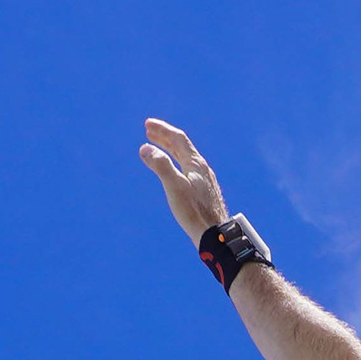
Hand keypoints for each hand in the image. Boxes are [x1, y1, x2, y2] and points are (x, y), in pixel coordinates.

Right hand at [138, 117, 232, 239]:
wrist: (215, 234)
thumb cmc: (194, 212)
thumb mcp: (174, 187)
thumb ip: (161, 166)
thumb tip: (145, 148)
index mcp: (196, 164)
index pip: (178, 139)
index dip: (162, 130)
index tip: (147, 125)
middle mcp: (202, 168)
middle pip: (182, 147)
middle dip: (164, 137)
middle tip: (149, 130)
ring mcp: (204, 180)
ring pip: (185, 158)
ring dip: (170, 149)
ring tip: (158, 146)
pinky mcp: (204, 192)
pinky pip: (188, 169)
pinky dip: (176, 163)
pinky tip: (175, 172)